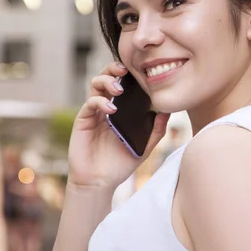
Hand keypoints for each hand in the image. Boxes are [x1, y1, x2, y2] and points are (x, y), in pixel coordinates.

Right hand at [67, 62, 169, 190]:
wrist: (99, 182)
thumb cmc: (120, 164)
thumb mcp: (144, 146)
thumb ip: (156, 130)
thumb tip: (167, 111)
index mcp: (120, 109)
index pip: (123, 83)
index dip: (128, 73)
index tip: (140, 69)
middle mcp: (105, 107)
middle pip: (106, 77)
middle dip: (113, 68)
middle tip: (124, 70)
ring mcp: (93, 112)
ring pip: (95, 84)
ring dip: (106, 81)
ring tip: (118, 90)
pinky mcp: (83, 120)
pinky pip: (90, 103)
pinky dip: (100, 102)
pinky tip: (111, 110)